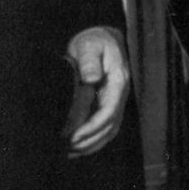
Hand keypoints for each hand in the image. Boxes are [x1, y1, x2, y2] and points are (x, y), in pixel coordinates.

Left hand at [63, 27, 130, 155]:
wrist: (101, 37)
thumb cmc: (93, 40)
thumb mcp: (89, 45)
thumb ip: (90, 61)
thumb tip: (91, 79)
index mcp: (118, 81)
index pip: (109, 111)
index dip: (92, 127)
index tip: (74, 137)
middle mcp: (120, 93)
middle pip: (111, 125)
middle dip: (90, 140)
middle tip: (68, 149)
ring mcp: (116, 99)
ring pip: (110, 129)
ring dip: (92, 144)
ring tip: (71, 153)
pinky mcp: (109, 103)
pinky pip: (106, 126)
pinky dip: (94, 139)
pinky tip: (78, 146)